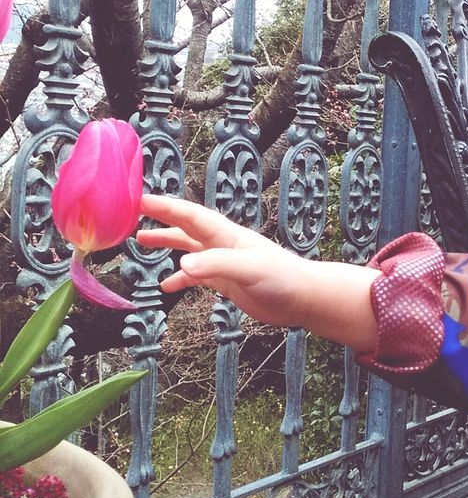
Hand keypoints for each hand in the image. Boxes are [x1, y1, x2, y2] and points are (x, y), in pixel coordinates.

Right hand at [138, 194, 379, 349]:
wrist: (303, 298)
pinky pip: (197, 276)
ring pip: (188, 249)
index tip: (139, 199)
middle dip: (161, 218)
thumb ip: (216, 266)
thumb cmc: (282, 279)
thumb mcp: (248, 270)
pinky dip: (181, 279)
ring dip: (166, 244)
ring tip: (141, 242)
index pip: (190, 215)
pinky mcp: (228, 281)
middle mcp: (222, 244)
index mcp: (226, 235)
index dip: (165, 206)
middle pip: (185, 226)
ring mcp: (224, 262)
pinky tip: (166, 287)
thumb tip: (181, 266)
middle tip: (132, 214)